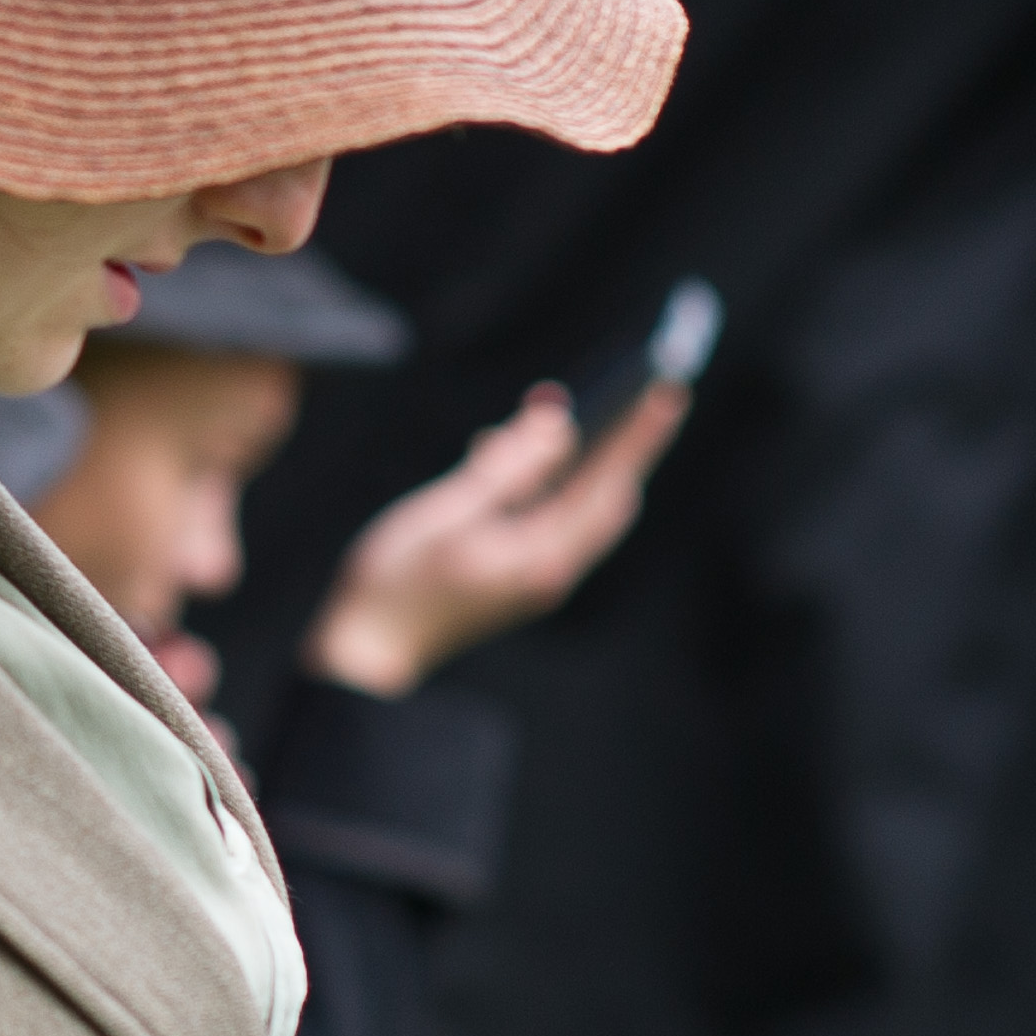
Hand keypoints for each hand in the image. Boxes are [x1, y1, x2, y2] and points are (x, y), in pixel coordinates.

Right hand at [301, 378, 685, 697]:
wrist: (368, 646)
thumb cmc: (394, 577)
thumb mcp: (445, 511)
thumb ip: (505, 468)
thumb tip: (558, 426)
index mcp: (539, 556)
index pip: (606, 484)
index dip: (638, 435)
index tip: (667, 392)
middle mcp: (552, 569)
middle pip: (607, 496)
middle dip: (614, 442)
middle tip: (619, 388)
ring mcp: (539, 576)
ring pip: (580, 506)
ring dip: (574, 460)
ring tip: (540, 416)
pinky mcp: (521, 576)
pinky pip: (552, 519)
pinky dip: (545, 482)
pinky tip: (501, 456)